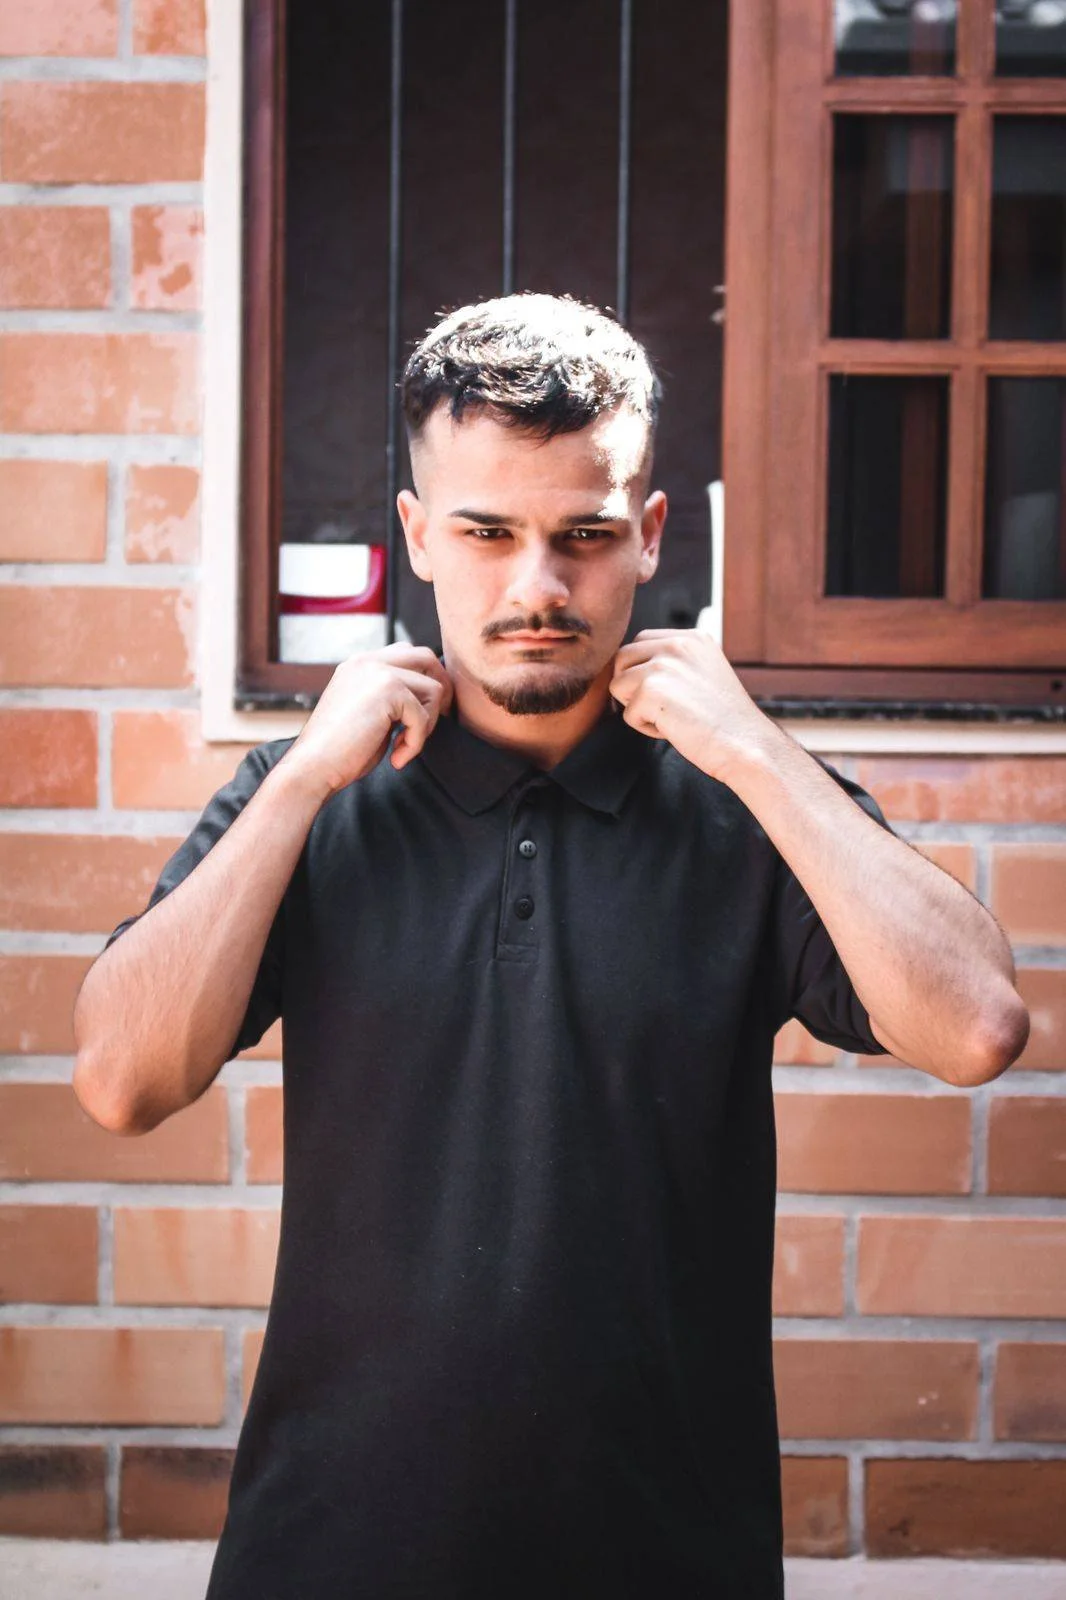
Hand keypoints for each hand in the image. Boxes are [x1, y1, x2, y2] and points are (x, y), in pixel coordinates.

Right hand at [283, 644, 452, 799]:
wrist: (313, 767)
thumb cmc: (339, 752)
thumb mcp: (369, 714)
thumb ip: (393, 699)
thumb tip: (430, 698)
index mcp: (359, 664)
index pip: (407, 654)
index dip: (426, 679)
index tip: (428, 711)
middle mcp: (367, 660)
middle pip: (426, 657)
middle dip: (442, 688)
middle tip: (438, 720)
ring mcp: (377, 671)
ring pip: (433, 688)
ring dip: (427, 723)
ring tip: (404, 746)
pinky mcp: (388, 689)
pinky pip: (423, 715)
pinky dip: (416, 742)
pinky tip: (396, 757)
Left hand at [609, 629, 780, 783]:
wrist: (746, 744)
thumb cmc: (724, 719)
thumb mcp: (703, 672)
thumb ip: (673, 662)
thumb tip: (629, 666)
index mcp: (691, 637)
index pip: (641, 642)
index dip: (642, 671)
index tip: (666, 693)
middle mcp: (677, 644)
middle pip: (622, 659)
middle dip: (633, 687)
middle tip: (664, 708)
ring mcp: (663, 665)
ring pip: (619, 685)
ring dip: (637, 707)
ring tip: (672, 717)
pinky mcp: (651, 690)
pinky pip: (627, 713)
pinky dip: (645, 728)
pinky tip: (675, 729)